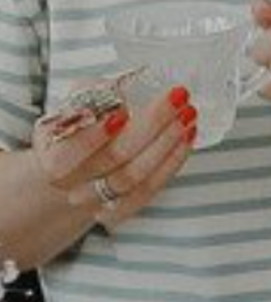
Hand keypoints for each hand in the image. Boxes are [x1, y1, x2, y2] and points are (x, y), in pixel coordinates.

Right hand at [34, 87, 196, 233]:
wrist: (76, 165)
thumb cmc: (81, 126)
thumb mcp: (77, 103)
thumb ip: (92, 94)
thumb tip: (117, 92)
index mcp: (52, 154)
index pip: (67, 153)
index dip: (94, 135)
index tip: (123, 112)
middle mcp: (70, 183)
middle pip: (113, 159)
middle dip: (152, 124)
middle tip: (177, 98)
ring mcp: (94, 200)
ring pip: (134, 178)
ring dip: (168, 143)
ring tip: (188, 115)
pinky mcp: (119, 210)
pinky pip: (148, 191)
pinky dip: (171, 164)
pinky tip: (186, 139)